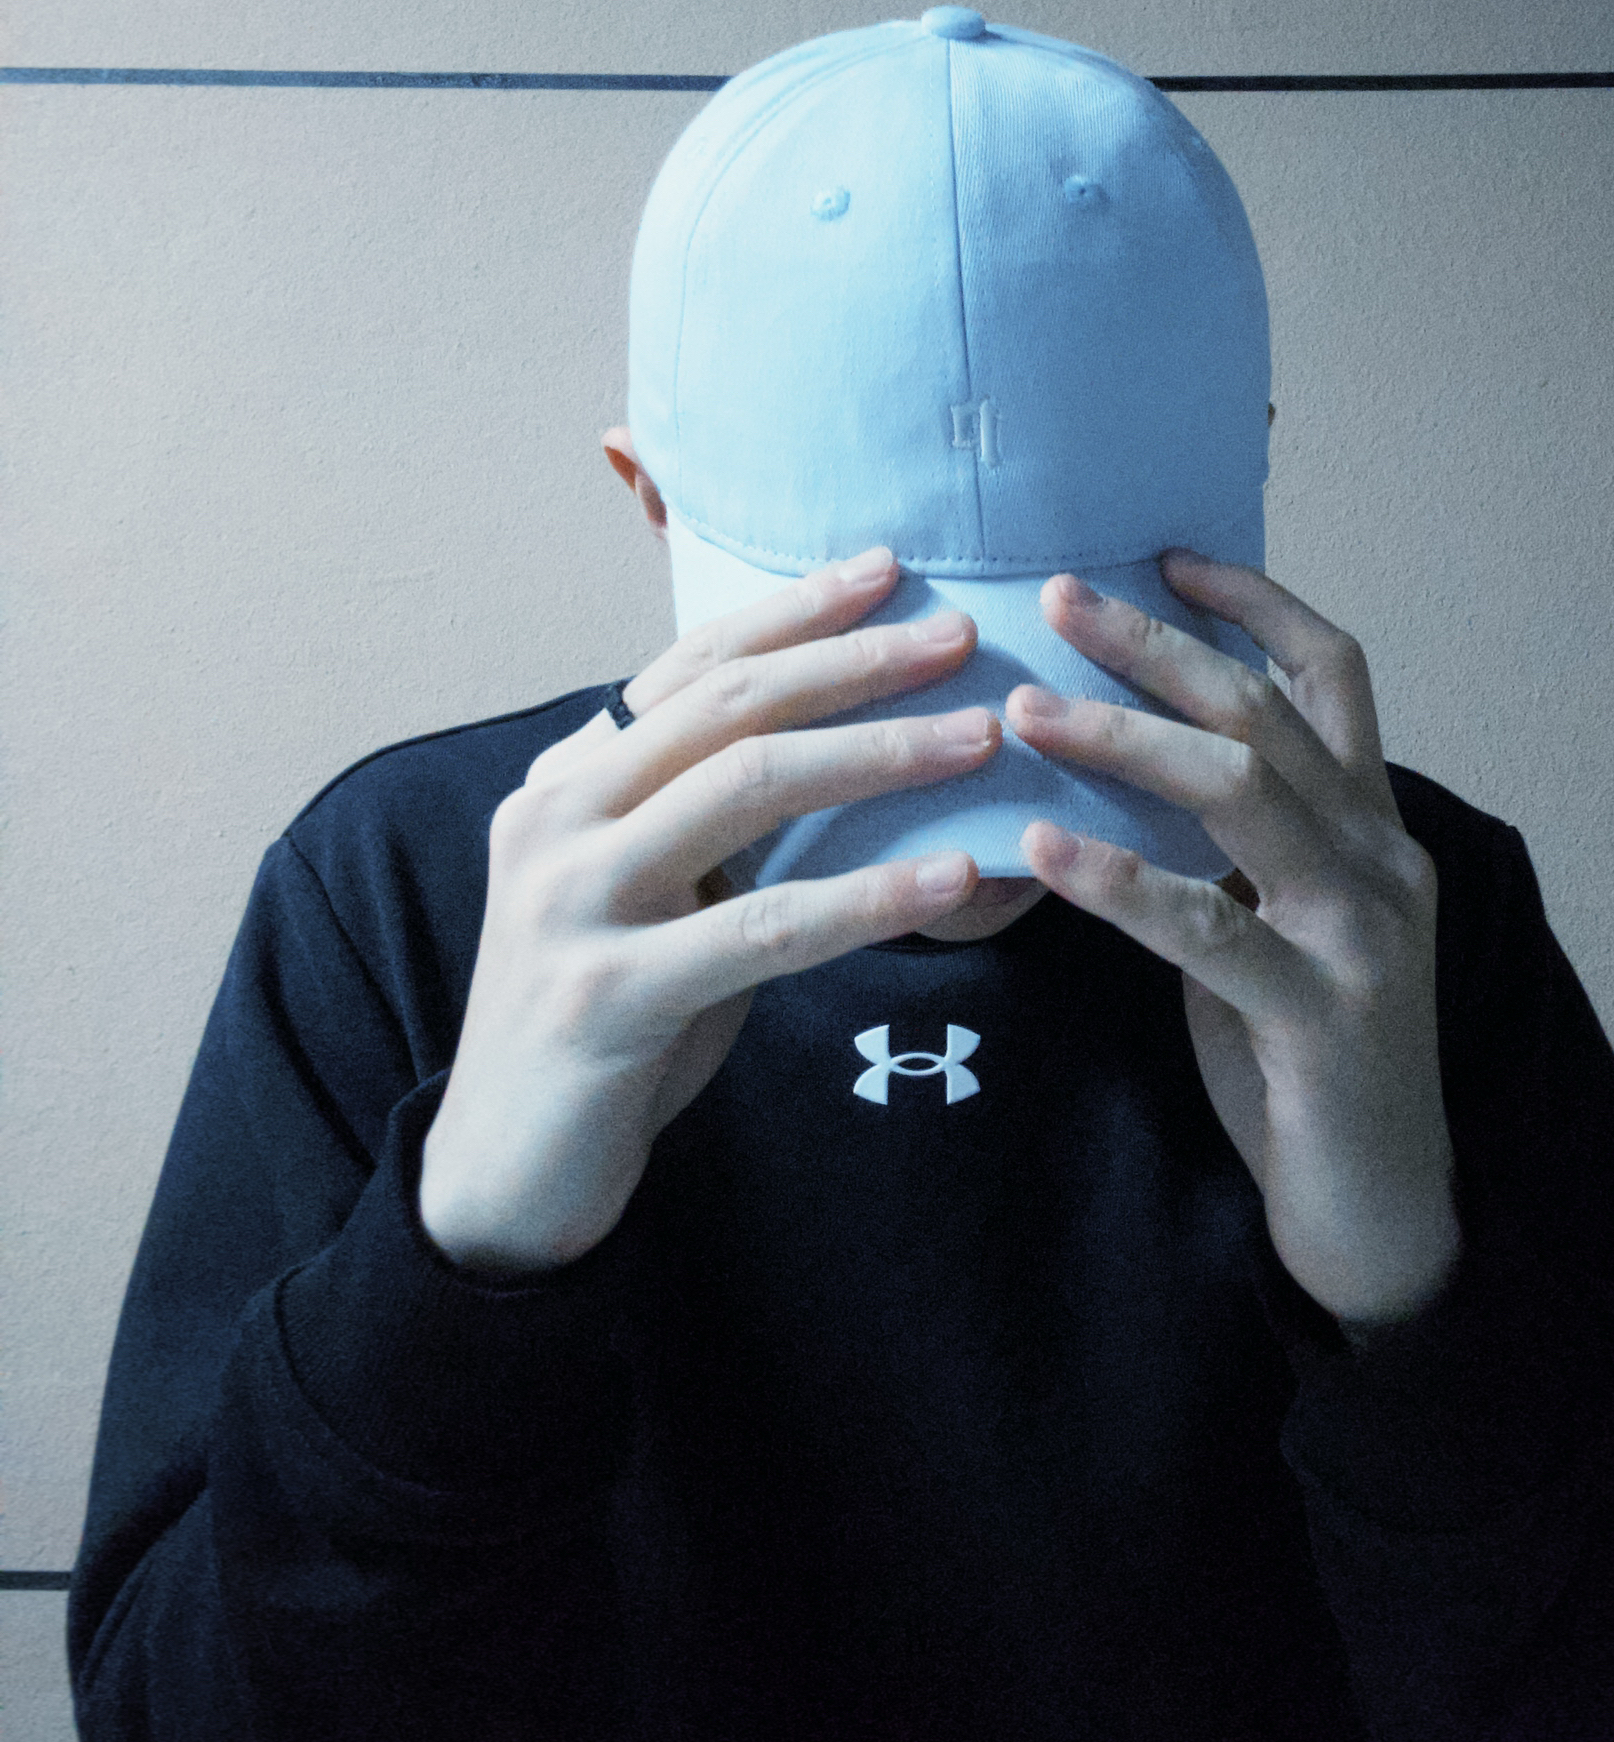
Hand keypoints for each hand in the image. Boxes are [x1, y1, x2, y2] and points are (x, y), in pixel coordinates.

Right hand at [419, 550, 1000, 1275]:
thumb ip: (708, 814)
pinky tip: (953, 876)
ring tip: (980, 737)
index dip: (793, 612)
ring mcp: (573, 902)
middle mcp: (557, 817)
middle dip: (853, 662)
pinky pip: (765, 927)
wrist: (504, 1173)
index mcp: (568, 778)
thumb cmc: (610, 1016)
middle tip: (960, 635)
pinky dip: (869, 894)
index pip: (692, 665)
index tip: (889, 568)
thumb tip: (851, 739)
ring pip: (748, 789)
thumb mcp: (651, 891)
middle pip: (728, 706)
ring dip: (878, 754)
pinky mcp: (608, 995)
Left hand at [1004, 552, 1460, 1336]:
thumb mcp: (1274, 922)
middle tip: (1056, 597)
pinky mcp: (1323, 1015)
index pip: (1332, 673)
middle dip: (1159, 646)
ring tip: (1025, 710)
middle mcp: (1381, 857)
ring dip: (1127, 738)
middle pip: (1268, 713)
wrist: (1382, 1215)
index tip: (1164, 553)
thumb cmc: (1305, 1058)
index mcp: (1370, 825)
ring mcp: (1363, 933)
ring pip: (1245, 793)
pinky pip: (1209, 929)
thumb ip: (1229, 843)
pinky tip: (1040, 851)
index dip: (1254, 604)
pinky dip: (1120, 878)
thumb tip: (1120, 753)